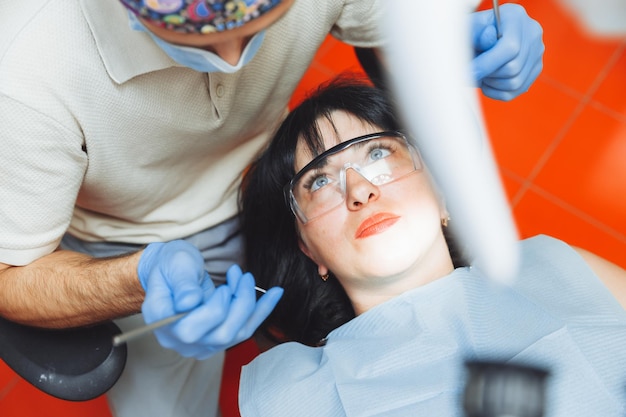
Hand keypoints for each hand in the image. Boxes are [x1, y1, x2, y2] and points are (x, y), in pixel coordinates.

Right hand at [138, 242, 282, 358]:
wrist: (174, 271)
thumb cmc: (172, 265)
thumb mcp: (175, 265)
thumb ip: (182, 283)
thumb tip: (189, 303)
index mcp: (161, 321)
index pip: (191, 329)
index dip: (215, 310)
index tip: (224, 286)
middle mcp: (179, 339)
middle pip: (220, 334)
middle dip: (240, 304)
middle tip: (243, 276)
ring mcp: (199, 343)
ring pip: (235, 334)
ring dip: (250, 305)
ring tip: (246, 278)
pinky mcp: (215, 339)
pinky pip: (243, 330)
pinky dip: (261, 311)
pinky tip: (274, 294)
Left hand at [470, 3, 543, 100]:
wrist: (482, 35)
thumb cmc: (473, 32)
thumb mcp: (469, 28)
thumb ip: (476, 33)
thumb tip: (487, 39)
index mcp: (516, 16)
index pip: (509, 47)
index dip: (487, 64)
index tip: (470, 71)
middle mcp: (532, 33)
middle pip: (513, 68)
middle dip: (488, 74)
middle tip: (473, 72)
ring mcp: (536, 52)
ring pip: (515, 83)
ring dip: (492, 84)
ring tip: (480, 75)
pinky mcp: (535, 68)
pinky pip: (517, 90)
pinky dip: (498, 92)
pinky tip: (487, 82)